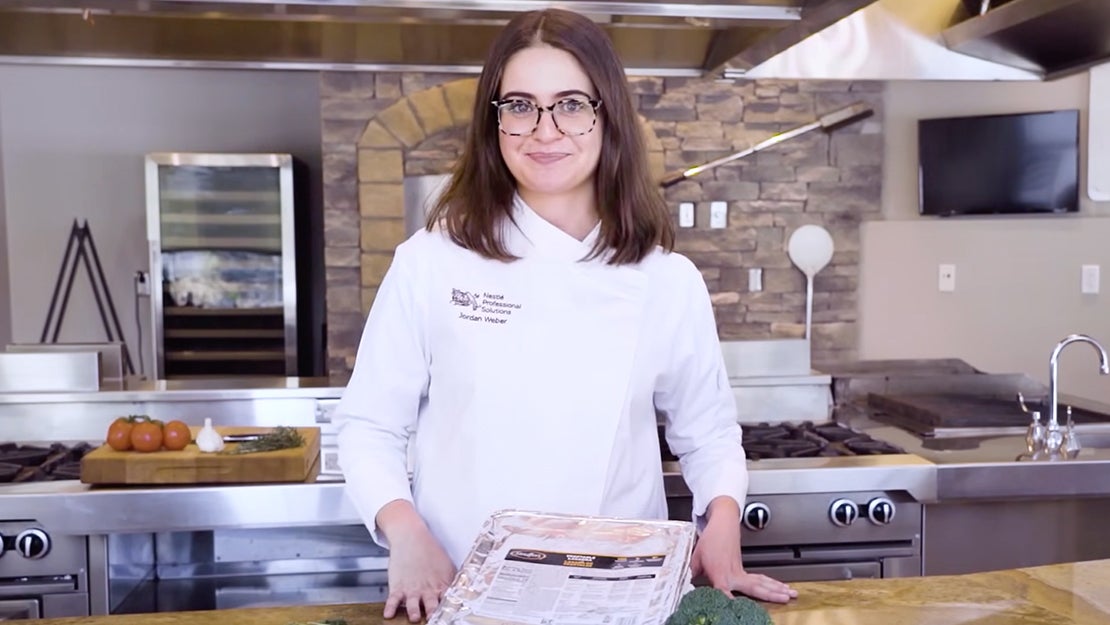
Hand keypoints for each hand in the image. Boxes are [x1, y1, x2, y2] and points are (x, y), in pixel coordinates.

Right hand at [378, 501, 457, 621]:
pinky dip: (390, 607)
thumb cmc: (431, 553)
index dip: (451, 609)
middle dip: (434, 612)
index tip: (452, 615)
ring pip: (412, 603)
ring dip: (414, 611)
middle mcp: (427, 589)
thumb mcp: (448, 567)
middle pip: (432, 604)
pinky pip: (393, 599)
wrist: (412, 537)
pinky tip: (388, 614)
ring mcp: (412, 588)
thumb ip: (454, 583)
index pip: (449, 601)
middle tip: (435, 618)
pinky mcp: (398, 586)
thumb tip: (467, 593)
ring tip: (415, 617)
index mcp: (441, 585)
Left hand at [690, 497, 796, 603]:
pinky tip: (781, 588)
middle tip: (784, 599)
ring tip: (791, 594)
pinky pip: (760, 579)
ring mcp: (740, 572)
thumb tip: (684, 584)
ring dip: (777, 588)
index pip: (724, 593)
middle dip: (771, 594)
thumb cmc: (710, 539)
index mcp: (720, 574)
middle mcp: (734, 574)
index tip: (734, 611)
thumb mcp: (695, 557)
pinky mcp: (743, 569)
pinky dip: (772, 584)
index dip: (729, 602)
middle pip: (755, 587)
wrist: (722, 523)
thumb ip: (691, 573)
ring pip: (762, 583)